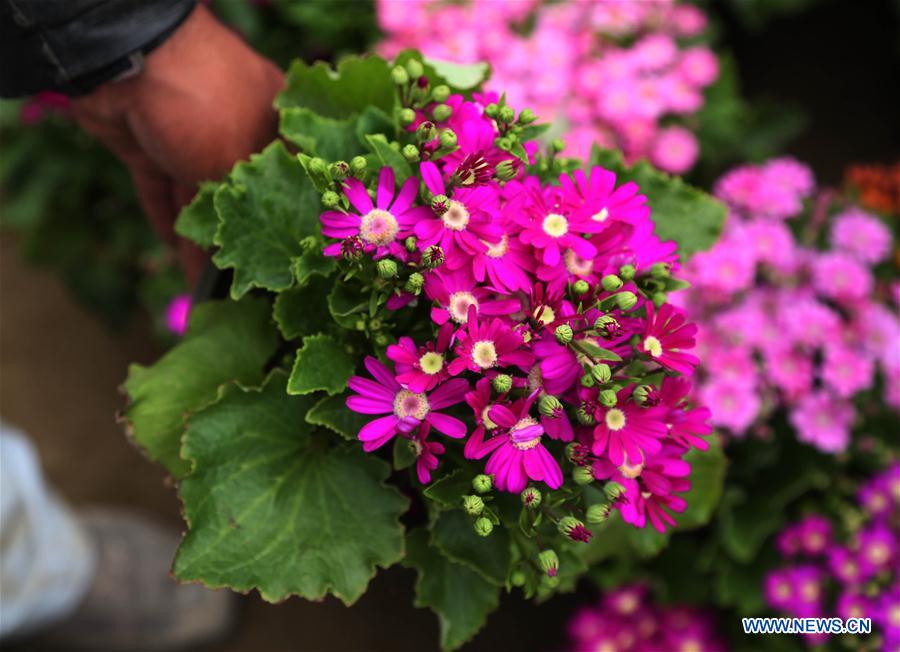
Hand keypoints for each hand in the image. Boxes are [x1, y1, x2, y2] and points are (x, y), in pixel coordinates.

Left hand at [71, 5, 283, 284]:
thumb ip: (250, 206)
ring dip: (201, 236)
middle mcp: (237, 123)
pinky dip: (168, 218)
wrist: (128, 64)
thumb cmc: (206, 104)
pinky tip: (175, 253)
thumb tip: (266, 247)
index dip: (289, 214)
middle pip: (241, 190)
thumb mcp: (240, 162)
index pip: (290, 173)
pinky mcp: (148, 143)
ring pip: (199, 195)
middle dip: (240, 233)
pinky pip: (161, 189)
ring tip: (210, 282)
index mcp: (274, 117)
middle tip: (249, 277)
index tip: (290, 253)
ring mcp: (189, 132)